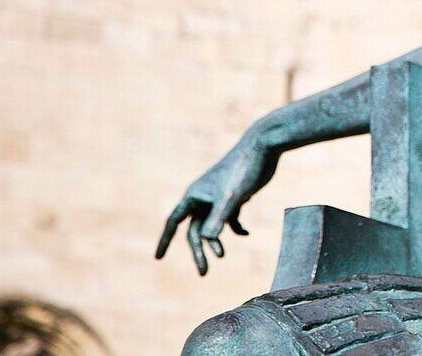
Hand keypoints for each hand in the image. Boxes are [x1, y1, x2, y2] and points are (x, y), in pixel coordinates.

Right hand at [155, 138, 277, 274]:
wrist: (263, 148)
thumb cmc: (243, 170)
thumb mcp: (231, 197)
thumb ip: (219, 218)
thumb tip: (207, 239)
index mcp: (195, 195)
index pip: (174, 221)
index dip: (165, 240)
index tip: (158, 258)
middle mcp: (204, 197)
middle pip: (195, 229)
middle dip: (198, 251)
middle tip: (203, 273)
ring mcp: (219, 197)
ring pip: (211, 225)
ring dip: (214, 241)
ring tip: (221, 256)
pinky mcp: (235, 196)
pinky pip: (229, 218)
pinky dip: (235, 228)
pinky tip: (245, 233)